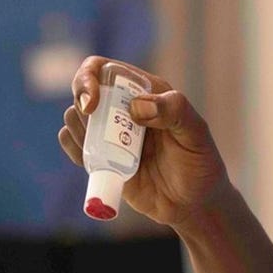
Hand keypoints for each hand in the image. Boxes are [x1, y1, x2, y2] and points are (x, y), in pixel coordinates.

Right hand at [59, 57, 230, 228]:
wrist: (194, 204)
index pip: (105, 69)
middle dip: (81, 104)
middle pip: (83, 91)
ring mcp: (111, 135)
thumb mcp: (196, 134)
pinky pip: (75, 146)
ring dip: (75, 126)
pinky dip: (72, 147)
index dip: (89, 77)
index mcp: (146, 92)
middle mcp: (124, 109)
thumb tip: (137, 106)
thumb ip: (175, 111)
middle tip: (94, 123)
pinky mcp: (102, 160)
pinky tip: (86, 157)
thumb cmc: (201, 164)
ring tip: (97, 144)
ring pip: (75, 117)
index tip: (92, 102)